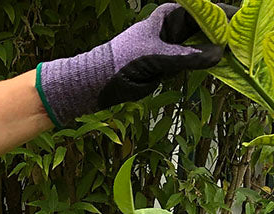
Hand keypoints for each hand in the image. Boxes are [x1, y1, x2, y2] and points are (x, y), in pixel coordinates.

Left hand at [37, 3, 236, 127]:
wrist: (94, 83)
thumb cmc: (120, 63)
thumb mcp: (156, 58)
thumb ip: (187, 58)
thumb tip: (217, 54)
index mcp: (170, 16)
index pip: (206, 13)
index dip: (223, 21)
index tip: (237, 32)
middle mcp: (172, 29)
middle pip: (205, 32)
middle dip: (215, 42)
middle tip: (232, 51)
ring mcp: (169, 47)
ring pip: (196, 52)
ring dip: (201, 59)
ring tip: (212, 62)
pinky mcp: (163, 65)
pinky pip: (184, 67)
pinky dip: (188, 71)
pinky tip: (193, 72)